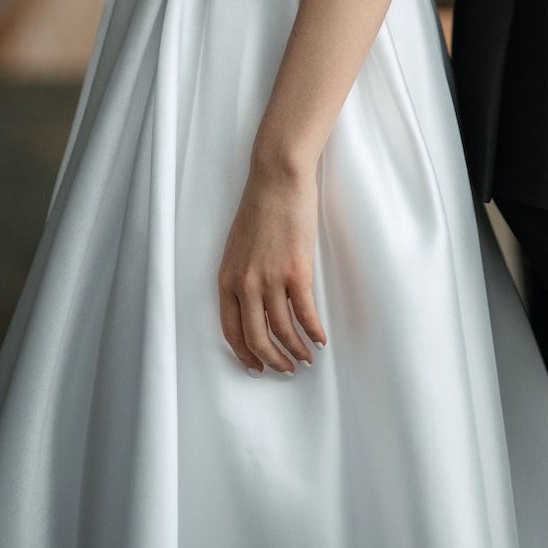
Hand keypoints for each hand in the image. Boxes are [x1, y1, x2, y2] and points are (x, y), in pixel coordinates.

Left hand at [219, 156, 324, 373]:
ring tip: (306, 358)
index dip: (245, 354)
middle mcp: (245, 285)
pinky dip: (314, 332)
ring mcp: (270, 279)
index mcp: (227, 279)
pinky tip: (320, 339)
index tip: (257, 366)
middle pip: (257, 338)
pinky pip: (305, 314)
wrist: (278, 178)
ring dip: (296, 351)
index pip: (231, 331)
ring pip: (283, 331)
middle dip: (273, 360)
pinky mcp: (296, 271)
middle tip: (286, 369)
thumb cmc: (260, 206)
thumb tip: (256, 305)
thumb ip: (242, 277)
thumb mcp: (238, 247)